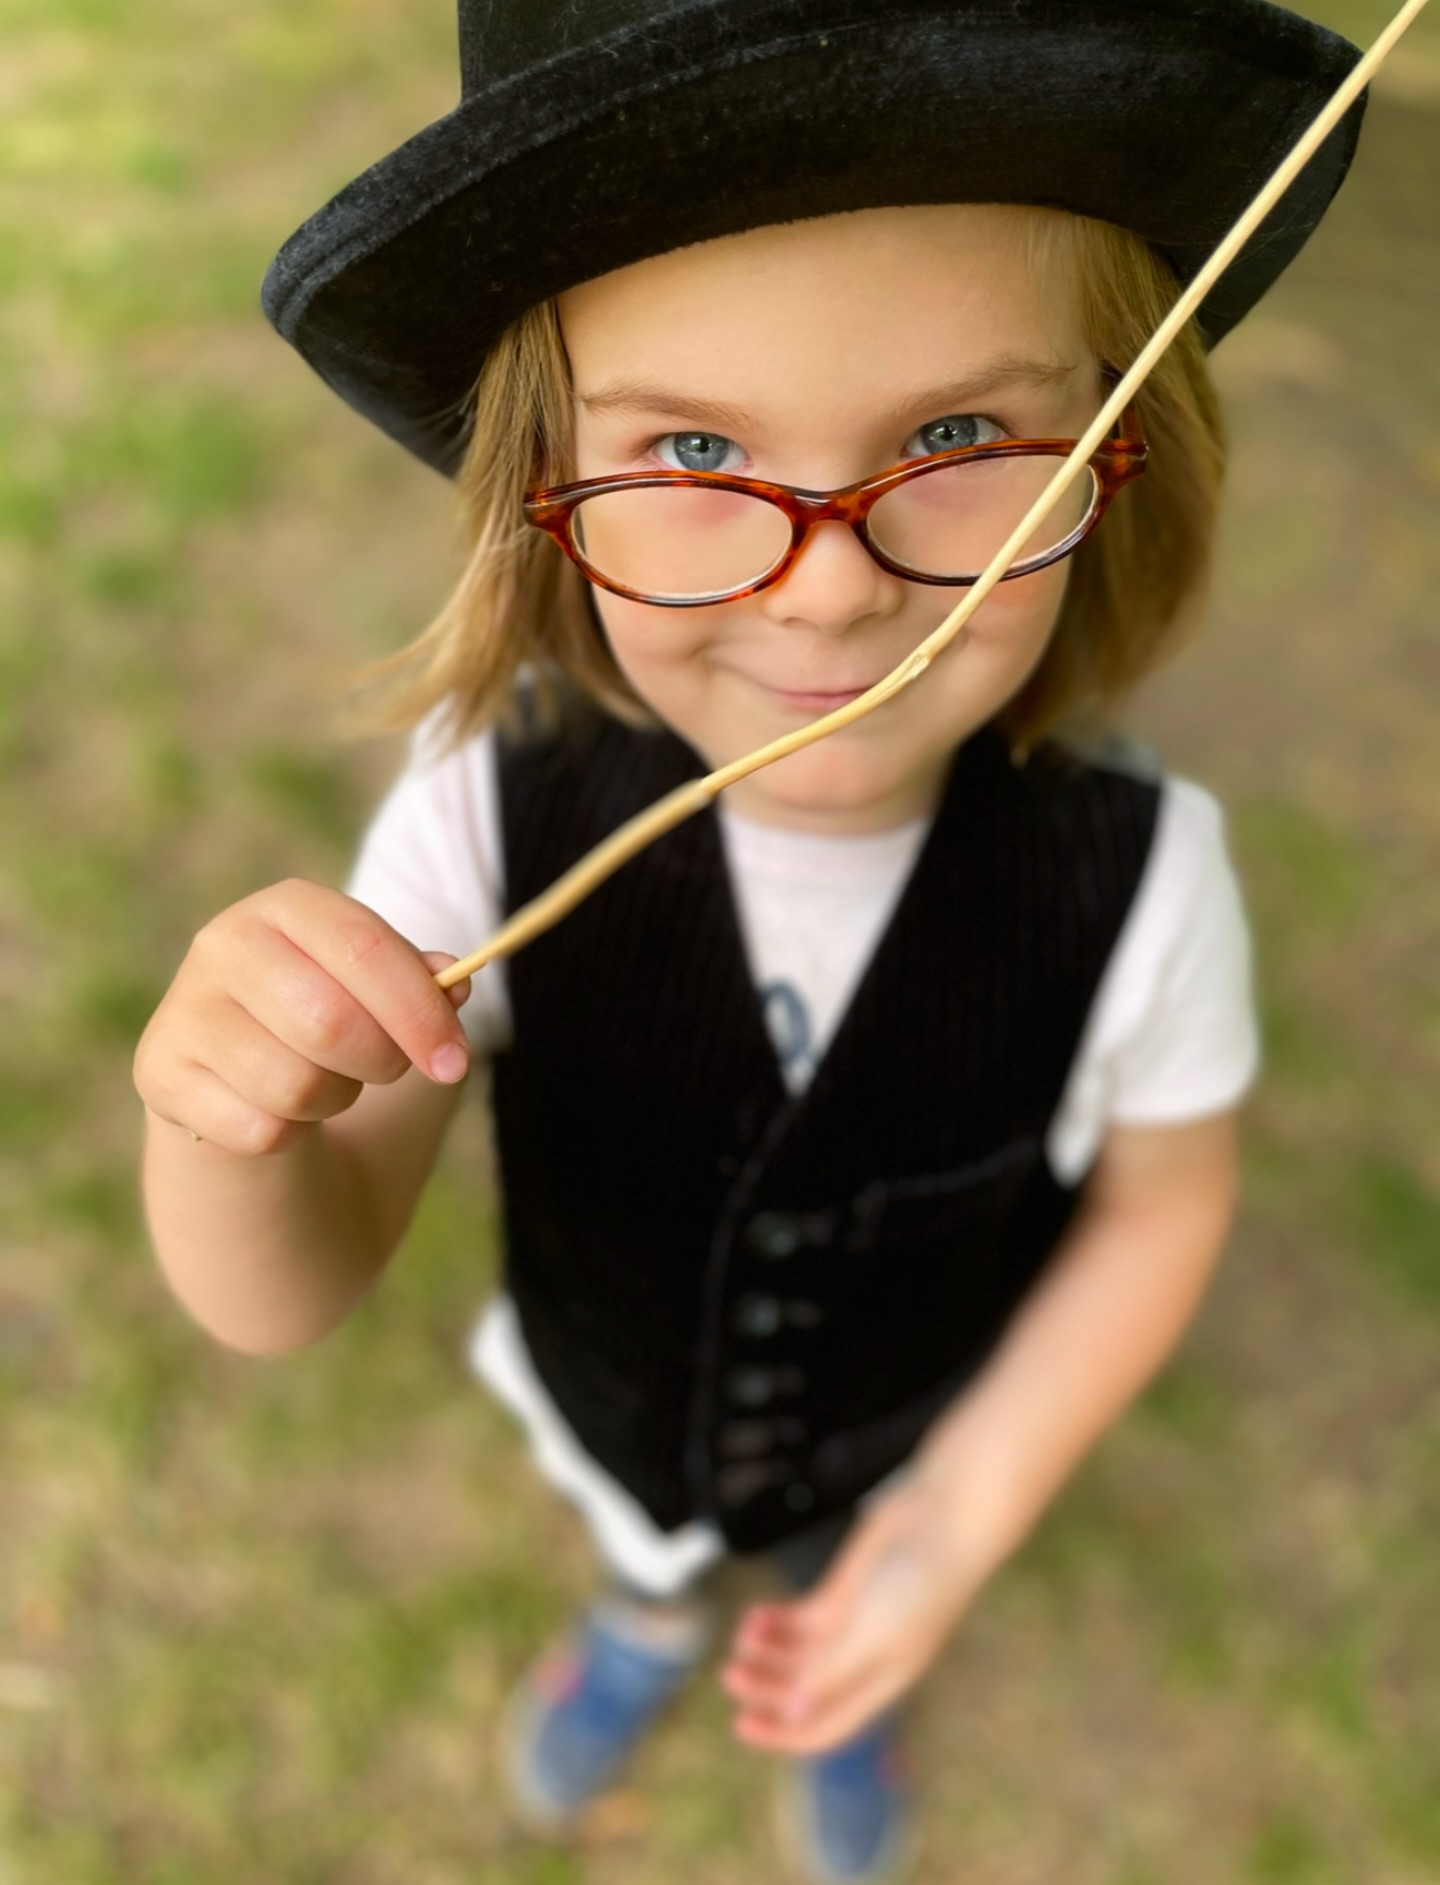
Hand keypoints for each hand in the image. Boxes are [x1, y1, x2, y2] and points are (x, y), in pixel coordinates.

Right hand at [134, 878, 471, 1155]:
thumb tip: (455, 982)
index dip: (419, 1010)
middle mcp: (225, 942)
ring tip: (326, 1082)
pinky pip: (259, 1129)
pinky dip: (289, 1133)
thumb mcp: (378, 991)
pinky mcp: (160, 1072)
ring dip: (335, 1099)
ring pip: (295, 1084)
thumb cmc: (327, 1019)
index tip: (455, 1062)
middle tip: (387, 1071)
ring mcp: (184, 1007)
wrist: (238, 1076)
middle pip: (329, 1021)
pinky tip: (278, 1108)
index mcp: (289, 906)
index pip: (364, 947)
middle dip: (380, 1062)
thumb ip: (420, 982)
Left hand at [721, 1482, 981, 1754]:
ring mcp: (851, 1625)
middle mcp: (863, 1660)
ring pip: (797, 1653)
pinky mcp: (842, 1591)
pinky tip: (756, 1617)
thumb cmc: (923, 1582)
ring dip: (767, 1652)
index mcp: (878, 1683)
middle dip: (765, 1687)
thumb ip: (832, 1672)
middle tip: (730, 1674)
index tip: (740, 1726)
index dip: (784, 1733)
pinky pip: (800, 1618)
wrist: (942, 1520)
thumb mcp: (874, 1634)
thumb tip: (794, 1711)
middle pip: (803, 1689)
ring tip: (743, 1637)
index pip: (826, 1725)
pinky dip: (776, 1621)